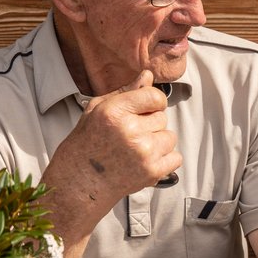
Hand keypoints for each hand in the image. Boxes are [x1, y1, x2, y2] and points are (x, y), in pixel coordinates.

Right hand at [47, 69, 182, 214]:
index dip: (153, 102)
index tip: (145, 109)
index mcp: (115, 111)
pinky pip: (176, 157)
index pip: (155, 96)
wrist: (80, 181)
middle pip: (162, 117)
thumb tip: (148, 76)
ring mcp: (143, 152)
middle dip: (150, 124)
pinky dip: (165, 160)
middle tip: (130, 135)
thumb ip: (126, 92)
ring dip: (158, 141)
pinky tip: (145, 160)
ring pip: (170, 137)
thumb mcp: (98, 110)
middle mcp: (130, 130)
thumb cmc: (87, 143)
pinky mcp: (152, 172)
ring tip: (137, 148)